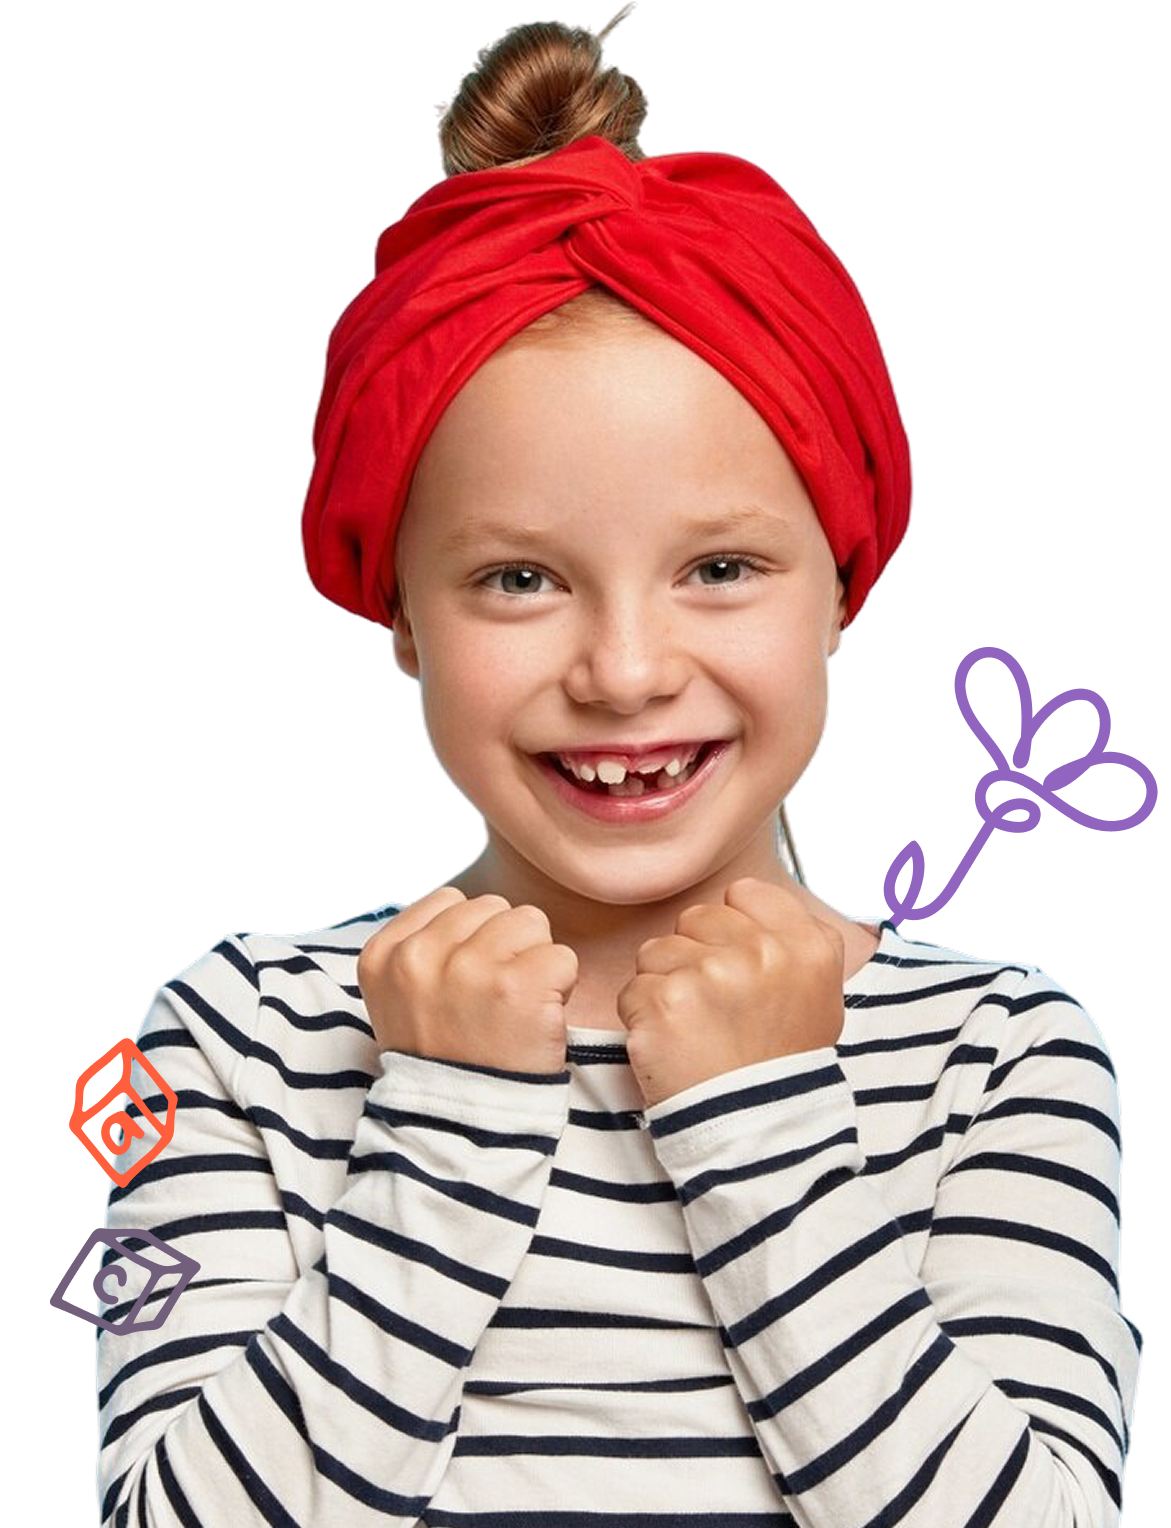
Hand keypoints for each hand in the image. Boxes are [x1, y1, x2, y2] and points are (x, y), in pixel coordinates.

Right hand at [357, 886, 577, 1075]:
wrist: (462, 1130)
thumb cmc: (445, 1060)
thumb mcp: (404, 998)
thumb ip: (426, 948)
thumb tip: (471, 910)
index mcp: (385, 954)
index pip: (451, 902)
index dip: (472, 939)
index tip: (469, 985)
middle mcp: (420, 956)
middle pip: (495, 908)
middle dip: (506, 946)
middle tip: (497, 1001)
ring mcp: (469, 968)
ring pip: (531, 922)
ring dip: (536, 961)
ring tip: (517, 1008)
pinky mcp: (518, 985)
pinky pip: (562, 956)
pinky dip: (563, 988)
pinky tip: (538, 1021)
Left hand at [615, 877, 846, 1110]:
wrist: (755, 1133)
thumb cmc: (780, 1063)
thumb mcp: (820, 996)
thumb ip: (796, 939)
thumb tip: (750, 897)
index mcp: (805, 946)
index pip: (743, 894)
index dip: (732, 928)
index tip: (737, 964)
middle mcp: (760, 952)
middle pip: (695, 919)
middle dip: (694, 956)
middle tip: (714, 1008)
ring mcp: (709, 974)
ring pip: (657, 951)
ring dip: (664, 985)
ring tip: (693, 1029)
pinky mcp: (662, 1003)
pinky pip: (633, 990)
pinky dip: (642, 1019)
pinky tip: (670, 1045)